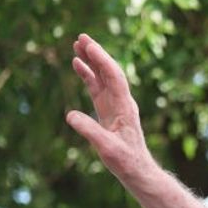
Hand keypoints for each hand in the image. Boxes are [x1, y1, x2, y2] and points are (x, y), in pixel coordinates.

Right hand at [65, 33, 158, 184]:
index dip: (102, 60)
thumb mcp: (107, 148)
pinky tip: (78, 65)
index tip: (89, 45)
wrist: (137, 170)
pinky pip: (97, 88)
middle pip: (109, 72)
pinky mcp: (109, 111)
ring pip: (102, 78)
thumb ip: (90, 131)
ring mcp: (116, 105)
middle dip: (96, 54)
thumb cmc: (126, 161)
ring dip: (91, 61)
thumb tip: (70, 115)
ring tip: (78, 45)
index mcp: (124, 107)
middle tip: (81, 37)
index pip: (114, 77)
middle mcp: (122, 102)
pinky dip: (88, 75)